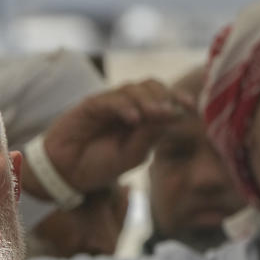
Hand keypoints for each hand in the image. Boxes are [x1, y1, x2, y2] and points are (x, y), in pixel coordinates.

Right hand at [23, 79, 193, 197]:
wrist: (67, 173)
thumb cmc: (100, 166)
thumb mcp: (132, 156)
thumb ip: (150, 136)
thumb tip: (172, 114)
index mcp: (141, 119)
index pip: (163, 99)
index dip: (178, 99)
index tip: (192, 108)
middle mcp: (126, 107)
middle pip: (151, 86)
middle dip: (164, 96)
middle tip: (170, 112)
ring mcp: (108, 104)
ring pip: (132, 89)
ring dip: (147, 100)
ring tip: (155, 114)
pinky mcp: (90, 106)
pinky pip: (110, 99)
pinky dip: (124, 106)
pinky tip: (133, 119)